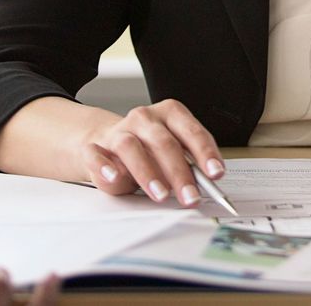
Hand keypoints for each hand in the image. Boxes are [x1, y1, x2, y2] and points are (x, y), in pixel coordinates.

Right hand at [79, 98, 223, 207]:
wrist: (107, 143)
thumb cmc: (147, 150)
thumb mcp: (172, 153)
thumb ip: (188, 164)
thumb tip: (206, 183)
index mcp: (169, 114)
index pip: (191, 131)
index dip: (205, 153)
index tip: (215, 173)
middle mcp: (144, 118)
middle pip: (164, 142)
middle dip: (180, 173)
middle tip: (190, 196)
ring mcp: (118, 131)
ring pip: (131, 147)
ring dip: (147, 173)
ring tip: (160, 194)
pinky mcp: (94, 147)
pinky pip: (96, 154)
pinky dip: (104, 167)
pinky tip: (114, 178)